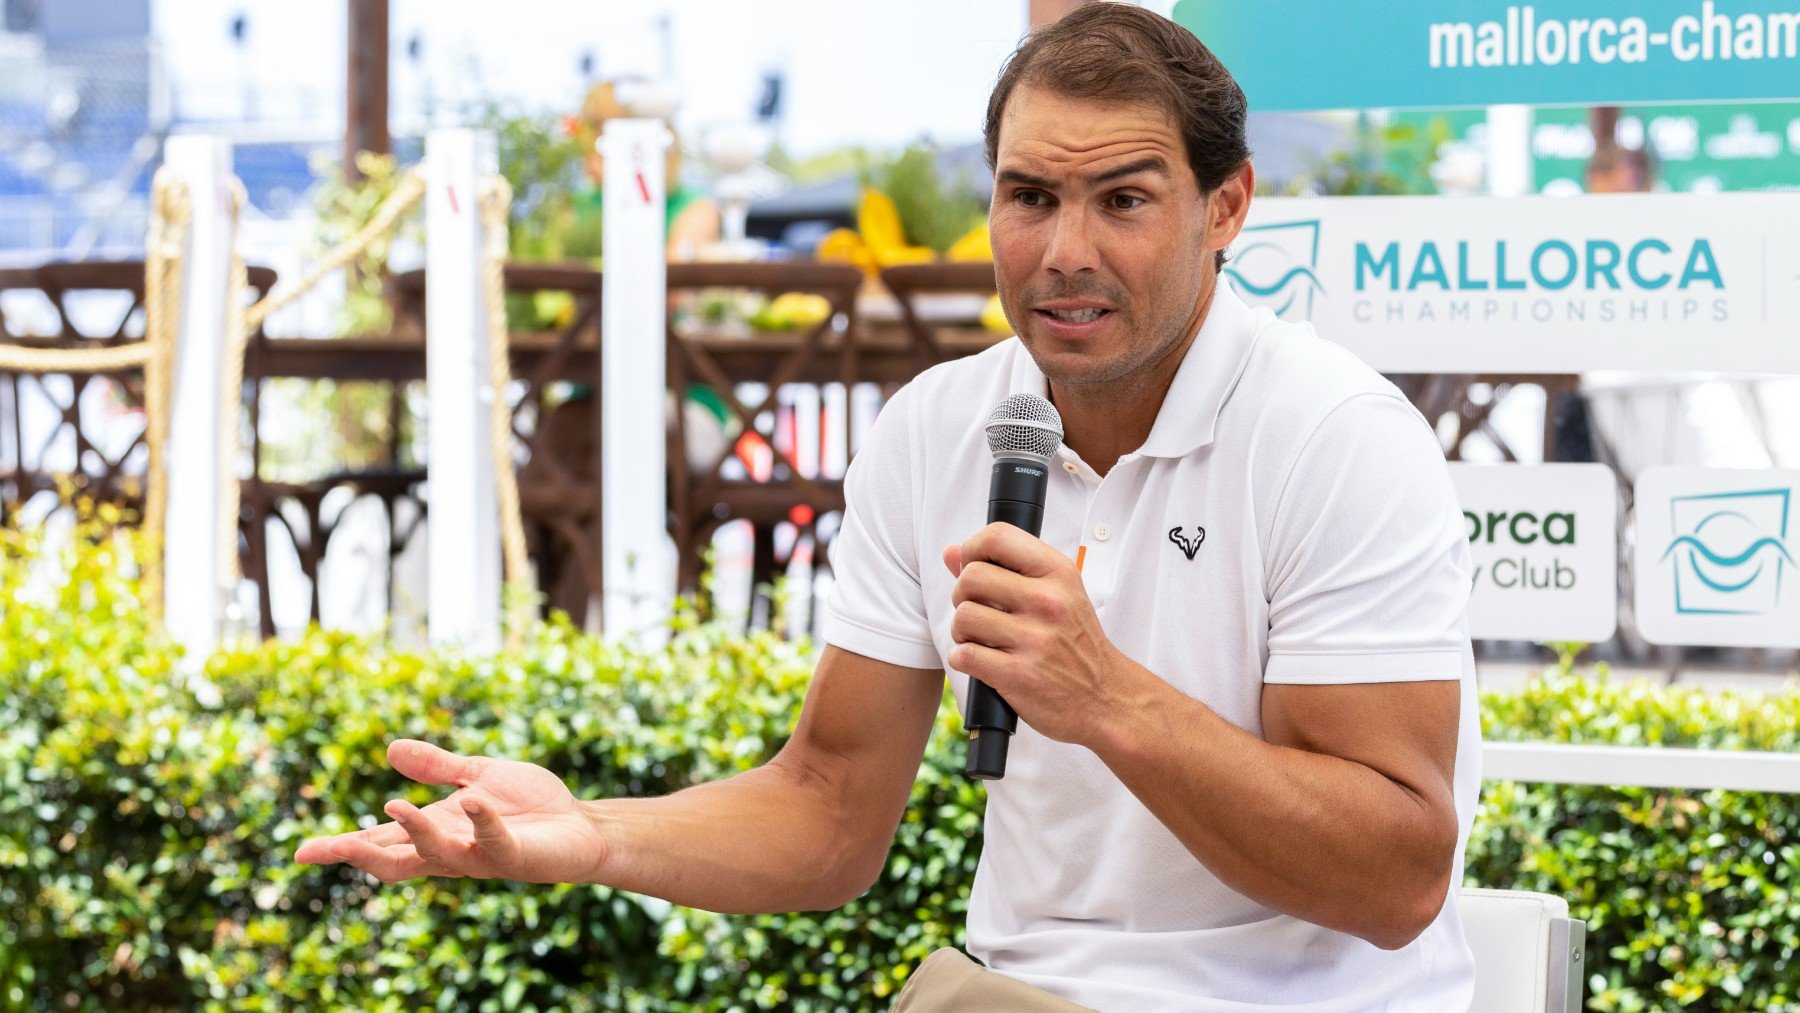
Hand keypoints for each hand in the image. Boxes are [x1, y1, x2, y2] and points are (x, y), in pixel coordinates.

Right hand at [294, 739, 607, 884]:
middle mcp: (453, 850)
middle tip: (320, 851)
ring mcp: (483, 856)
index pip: (383, 842)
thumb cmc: (531, 806)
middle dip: (359, 854)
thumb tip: (390, 748)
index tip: (302, 851)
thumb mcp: (477, 776)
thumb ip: (438, 766)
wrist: (582, 825)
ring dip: (416, 832)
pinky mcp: (516, 855)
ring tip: (392, 807)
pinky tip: (473, 800)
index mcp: (438, 831)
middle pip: (396, 860)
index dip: (344, 847)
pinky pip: (495, 840)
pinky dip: (483, 821)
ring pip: (439, 854)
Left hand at [943, 523, 1134, 744]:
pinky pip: (964, 655)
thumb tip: (951, 552)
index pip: (997, 537)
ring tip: (980, 639)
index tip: (971, 566)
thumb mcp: (1057, 594)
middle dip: (962, 595)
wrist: (1105, 697)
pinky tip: (981, 661)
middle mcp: (1048, 602)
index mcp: (1058, 574)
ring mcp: (1035, 639)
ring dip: (961, 631)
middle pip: (970, 577)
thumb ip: (1005, 569)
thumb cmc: (1075, 643)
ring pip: (963, 616)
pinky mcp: (1019, 675)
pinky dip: (963, 659)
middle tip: (977, 610)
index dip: (971, 548)